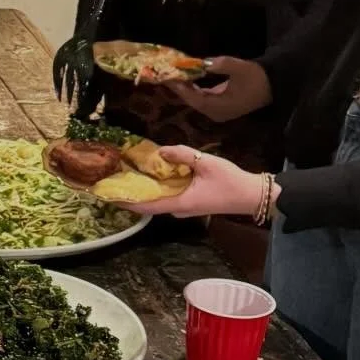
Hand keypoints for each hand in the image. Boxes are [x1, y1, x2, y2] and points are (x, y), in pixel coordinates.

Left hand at [104, 144, 272, 219]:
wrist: (251, 195)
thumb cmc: (230, 181)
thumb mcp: (206, 163)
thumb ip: (183, 155)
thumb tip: (161, 151)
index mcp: (180, 203)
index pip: (147, 206)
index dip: (127, 202)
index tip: (109, 197)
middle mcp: (178, 208)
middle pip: (149, 203)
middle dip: (132, 193)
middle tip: (115, 179)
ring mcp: (184, 206)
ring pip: (159, 199)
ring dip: (145, 189)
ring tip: (128, 174)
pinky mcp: (190, 201)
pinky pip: (168, 195)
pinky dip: (158, 186)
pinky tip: (152, 174)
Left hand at [168, 56, 271, 122]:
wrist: (273, 84)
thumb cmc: (257, 77)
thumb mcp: (240, 67)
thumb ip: (221, 65)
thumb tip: (203, 62)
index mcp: (221, 107)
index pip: (196, 99)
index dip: (182, 88)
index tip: (169, 77)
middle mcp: (217, 113)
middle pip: (193, 101)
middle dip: (179, 88)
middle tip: (165, 74)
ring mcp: (218, 112)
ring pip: (196, 100)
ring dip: (185, 88)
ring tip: (172, 75)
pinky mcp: (220, 107)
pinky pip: (202, 99)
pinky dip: (193, 89)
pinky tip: (185, 79)